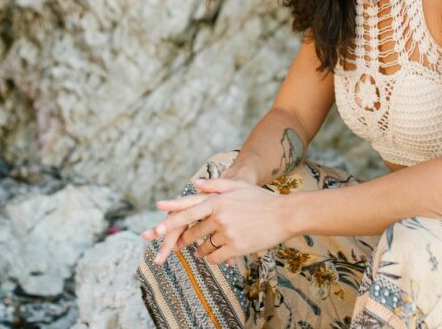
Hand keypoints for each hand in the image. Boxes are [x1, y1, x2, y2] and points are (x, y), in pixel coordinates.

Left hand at [140, 177, 292, 265]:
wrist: (284, 215)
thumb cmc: (261, 199)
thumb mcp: (238, 187)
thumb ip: (215, 185)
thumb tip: (195, 184)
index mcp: (217, 200)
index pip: (187, 211)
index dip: (170, 220)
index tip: (156, 227)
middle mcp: (219, 216)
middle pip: (192, 232)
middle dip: (182, 240)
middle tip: (175, 246)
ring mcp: (227, 232)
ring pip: (203, 246)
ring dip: (199, 250)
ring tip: (199, 250)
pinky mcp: (236, 247)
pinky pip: (215, 257)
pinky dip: (212, 258)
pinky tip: (214, 255)